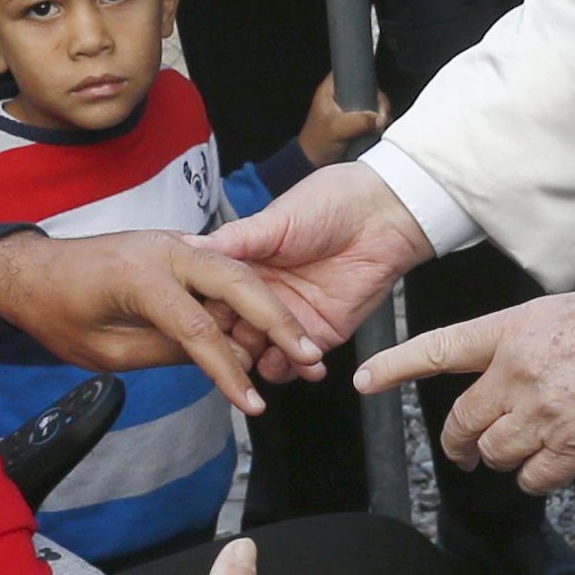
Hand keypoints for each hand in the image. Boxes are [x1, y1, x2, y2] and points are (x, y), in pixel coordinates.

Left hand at [0, 229, 325, 417]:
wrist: (32, 270)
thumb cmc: (56, 312)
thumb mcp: (105, 350)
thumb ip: (165, 351)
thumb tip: (219, 360)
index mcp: (139, 276)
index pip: (198, 328)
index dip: (229, 372)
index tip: (254, 404)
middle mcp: (163, 249)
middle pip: (237, 283)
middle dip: (279, 321)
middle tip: (311, 358)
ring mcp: (173, 242)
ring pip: (238, 271)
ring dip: (273, 308)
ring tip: (303, 347)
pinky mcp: (178, 247)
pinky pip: (223, 270)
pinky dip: (249, 297)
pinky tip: (268, 330)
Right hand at [196, 162, 433, 378]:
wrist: (385, 214)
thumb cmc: (331, 203)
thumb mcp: (275, 220)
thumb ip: (235, 240)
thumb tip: (189, 245)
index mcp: (246, 265)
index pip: (214, 297)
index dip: (207, 311)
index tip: (201, 319)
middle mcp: (264, 295)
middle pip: (233, 332)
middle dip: (230, 343)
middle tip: (232, 342)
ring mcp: (291, 317)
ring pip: (261, 353)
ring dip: (257, 362)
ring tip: (261, 358)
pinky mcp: (321, 333)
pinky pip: (298, 363)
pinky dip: (293, 370)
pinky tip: (295, 364)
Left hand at [296, 72, 389, 170]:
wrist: (315, 163)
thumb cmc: (318, 143)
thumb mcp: (336, 129)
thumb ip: (357, 122)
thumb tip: (379, 118)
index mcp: (331, 89)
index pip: (351, 71)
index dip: (365, 78)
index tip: (374, 95)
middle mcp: (342, 96)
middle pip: (368, 88)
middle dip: (377, 101)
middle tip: (380, 116)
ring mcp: (351, 109)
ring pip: (374, 104)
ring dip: (380, 114)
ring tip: (379, 126)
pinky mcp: (358, 122)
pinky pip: (374, 117)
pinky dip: (379, 123)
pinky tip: (379, 131)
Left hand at [355, 275, 574, 494]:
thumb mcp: (564, 311)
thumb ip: (523, 341)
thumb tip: (505, 370)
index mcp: (512, 330)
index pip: (437, 349)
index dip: (394, 368)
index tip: (363, 381)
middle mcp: (518, 372)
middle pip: (461, 422)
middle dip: (459, 443)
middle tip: (464, 450)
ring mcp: (544, 412)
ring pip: (495, 453)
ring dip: (503, 458)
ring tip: (525, 447)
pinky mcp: (574, 446)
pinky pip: (532, 479)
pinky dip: (537, 478)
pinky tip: (556, 462)